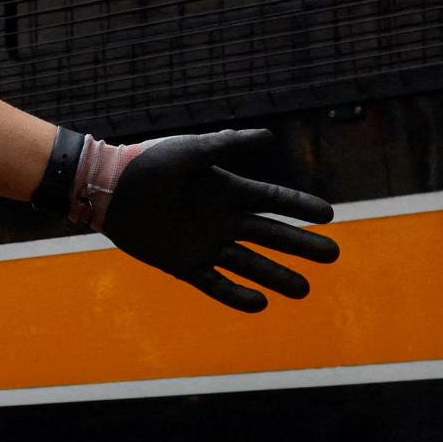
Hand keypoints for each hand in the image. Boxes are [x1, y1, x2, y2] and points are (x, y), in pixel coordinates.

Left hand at [101, 129, 338, 311]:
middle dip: (301, 245)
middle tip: (333, 255)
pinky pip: (216, 283)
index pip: (274, 200)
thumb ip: (229, 144)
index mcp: (228, 190)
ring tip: (305, 290)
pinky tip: (260, 304)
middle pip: (271, 235)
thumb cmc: (151, 162)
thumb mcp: (193, 150)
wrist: (110, 187)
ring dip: (277, 277)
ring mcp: (206, 243)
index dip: (300, 206)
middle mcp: (223, 219)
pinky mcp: (184, 264)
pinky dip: (236, 294)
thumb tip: (270, 137)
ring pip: (250, 263)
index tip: (328, 215)